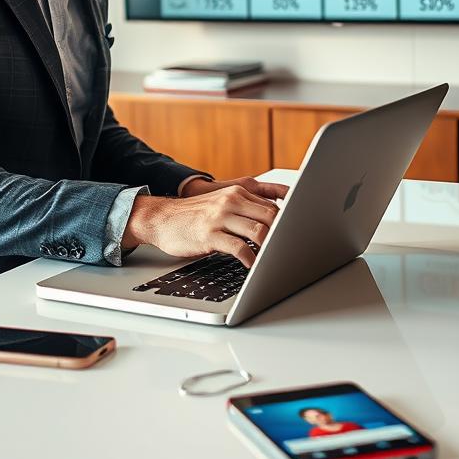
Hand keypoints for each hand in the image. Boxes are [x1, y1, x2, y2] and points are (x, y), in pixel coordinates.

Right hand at [123, 177, 288, 268]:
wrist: (161, 218)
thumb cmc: (193, 216)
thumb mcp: (220, 204)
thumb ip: (244, 209)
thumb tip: (271, 222)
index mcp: (237, 192)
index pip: (273, 205)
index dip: (288, 222)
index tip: (298, 234)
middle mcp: (231, 201)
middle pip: (271, 216)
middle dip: (283, 234)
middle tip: (289, 249)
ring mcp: (220, 217)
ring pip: (258, 230)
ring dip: (270, 248)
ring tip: (274, 259)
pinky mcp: (209, 234)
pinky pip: (238, 247)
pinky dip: (250, 259)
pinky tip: (252, 265)